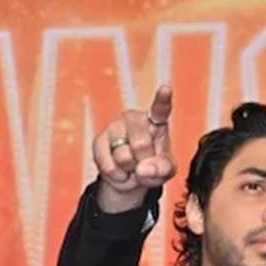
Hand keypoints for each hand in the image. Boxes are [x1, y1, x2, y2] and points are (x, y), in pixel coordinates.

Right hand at [94, 85, 176, 213]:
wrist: (130, 176)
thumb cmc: (152, 166)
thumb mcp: (166, 170)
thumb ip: (162, 169)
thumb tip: (142, 170)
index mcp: (155, 121)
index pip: (160, 109)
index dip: (162, 100)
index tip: (166, 89)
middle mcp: (134, 119)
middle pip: (141, 145)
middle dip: (143, 161)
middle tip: (144, 163)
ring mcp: (115, 128)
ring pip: (123, 157)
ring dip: (129, 169)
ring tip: (131, 166)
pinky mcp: (99, 141)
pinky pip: (108, 165)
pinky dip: (116, 175)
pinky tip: (120, 171)